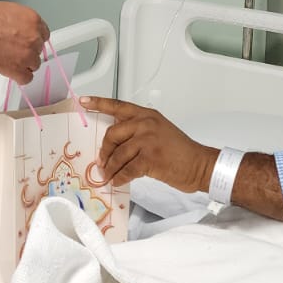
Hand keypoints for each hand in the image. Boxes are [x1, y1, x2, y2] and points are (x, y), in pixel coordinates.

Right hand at [0, 1, 48, 84]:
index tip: (25, 42)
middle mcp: (34, 37)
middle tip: (12, 50)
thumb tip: (21, 32)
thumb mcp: (9, 10)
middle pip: (38, 50)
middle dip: (27, 51)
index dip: (32, 39)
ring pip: (34, 65)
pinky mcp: (17, 69)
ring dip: (23, 64)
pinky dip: (19, 77)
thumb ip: (21, 23)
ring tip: (8, 60)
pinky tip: (10, 71)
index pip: (43, 35)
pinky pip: (26, 78)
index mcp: (34, 20)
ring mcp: (27, 55)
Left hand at [81, 97, 215, 189]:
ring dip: (110, 168)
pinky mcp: (150, 158)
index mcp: (147, 115)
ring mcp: (148, 140)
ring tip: (109, 175)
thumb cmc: (181, 151)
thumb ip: (138, 130)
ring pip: (117, 155)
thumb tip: (114, 143)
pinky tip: (119, 181)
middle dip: (104, 151)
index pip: (118, 105)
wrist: (199, 164)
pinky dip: (120, 177)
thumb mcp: (159, 131)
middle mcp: (146, 123)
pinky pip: (126, 169)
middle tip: (102, 162)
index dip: (98, 103)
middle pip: (112, 134)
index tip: (84, 102)